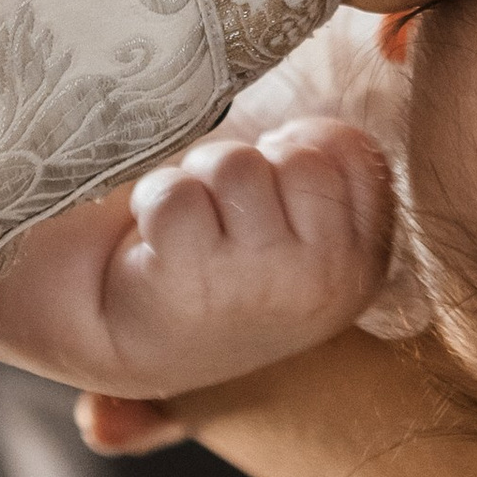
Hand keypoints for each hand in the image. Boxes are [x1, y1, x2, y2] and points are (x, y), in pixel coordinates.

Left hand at [0, 118, 394, 436]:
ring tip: (184, 235)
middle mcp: (326, 287)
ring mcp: (264, 289)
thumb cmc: (209, 258)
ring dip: (195, 185)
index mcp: (361, 268)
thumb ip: (335, 168)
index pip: (350, 152)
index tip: (263, 201)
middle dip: (246, 168)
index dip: (290, 155)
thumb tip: (309, 184)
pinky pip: (177, 197)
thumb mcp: (294, 223)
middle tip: (219, 222)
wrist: (114, 325)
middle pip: (298, 156)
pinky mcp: (192, 285)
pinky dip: (152, 206)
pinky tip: (152, 249)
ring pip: (237, 168)